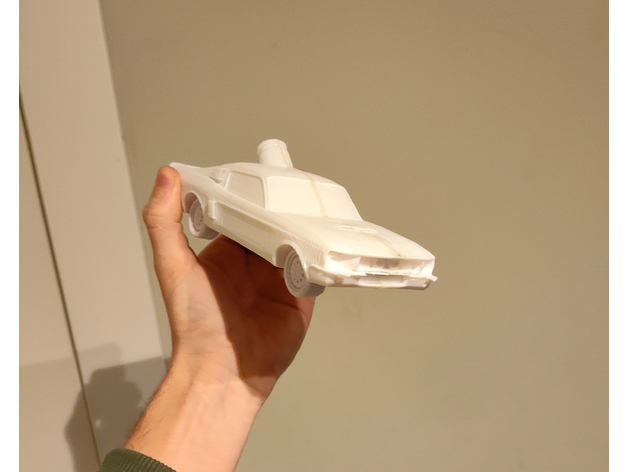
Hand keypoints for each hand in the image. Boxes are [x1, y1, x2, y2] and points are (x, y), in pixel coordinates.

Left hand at [142, 166, 315, 399]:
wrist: (224, 370)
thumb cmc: (196, 321)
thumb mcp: (173, 265)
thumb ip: (165, 221)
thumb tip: (167, 174)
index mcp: (227, 253)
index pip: (242, 214)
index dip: (251, 194)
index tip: (262, 173)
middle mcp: (254, 263)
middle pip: (274, 225)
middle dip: (284, 207)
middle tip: (297, 184)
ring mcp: (279, 279)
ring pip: (297, 242)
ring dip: (305, 226)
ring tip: (316, 204)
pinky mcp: (301, 296)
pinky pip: (314, 268)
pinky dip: (319, 253)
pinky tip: (326, 237)